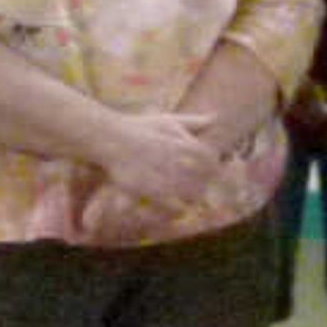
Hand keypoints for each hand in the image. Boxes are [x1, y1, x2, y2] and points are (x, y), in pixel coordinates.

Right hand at [94, 106, 225, 211]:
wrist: (110, 139)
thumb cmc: (139, 129)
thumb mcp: (167, 121)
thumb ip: (193, 122)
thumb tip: (216, 118)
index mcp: (180, 143)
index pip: (209, 158)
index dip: (214, 167)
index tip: (214, 171)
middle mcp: (173, 159)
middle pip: (201, 178)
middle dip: (205, 184)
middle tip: (204, 189)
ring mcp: (160, 174)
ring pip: (188, 193)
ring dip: (192, 198)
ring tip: (191, 200)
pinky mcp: (148, 188)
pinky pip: (170, 204)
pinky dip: (176, 208)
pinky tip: (176, 208)